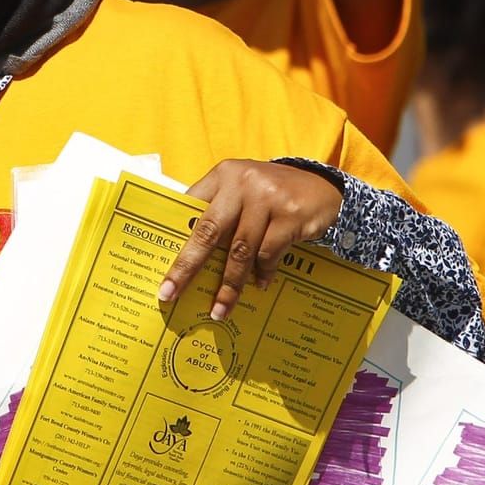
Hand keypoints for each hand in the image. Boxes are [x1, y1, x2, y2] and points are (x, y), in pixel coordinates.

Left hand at [155, 160, 342, 319]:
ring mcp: (266, 198)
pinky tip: (259, 285)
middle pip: (208, 231)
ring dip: (228, 285)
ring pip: (239, 250)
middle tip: (170, 293)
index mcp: (223, 175)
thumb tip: (191, 257)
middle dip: (187, 266)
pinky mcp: (290, 216)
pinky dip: (261, 274)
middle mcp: (241, 183)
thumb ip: (221, 213)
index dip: (174, 237)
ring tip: (219, 309)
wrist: (324, 188)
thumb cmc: (273, 195)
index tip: (160, 263)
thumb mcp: (244, 192)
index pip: (189, 207)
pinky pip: (268, 254)